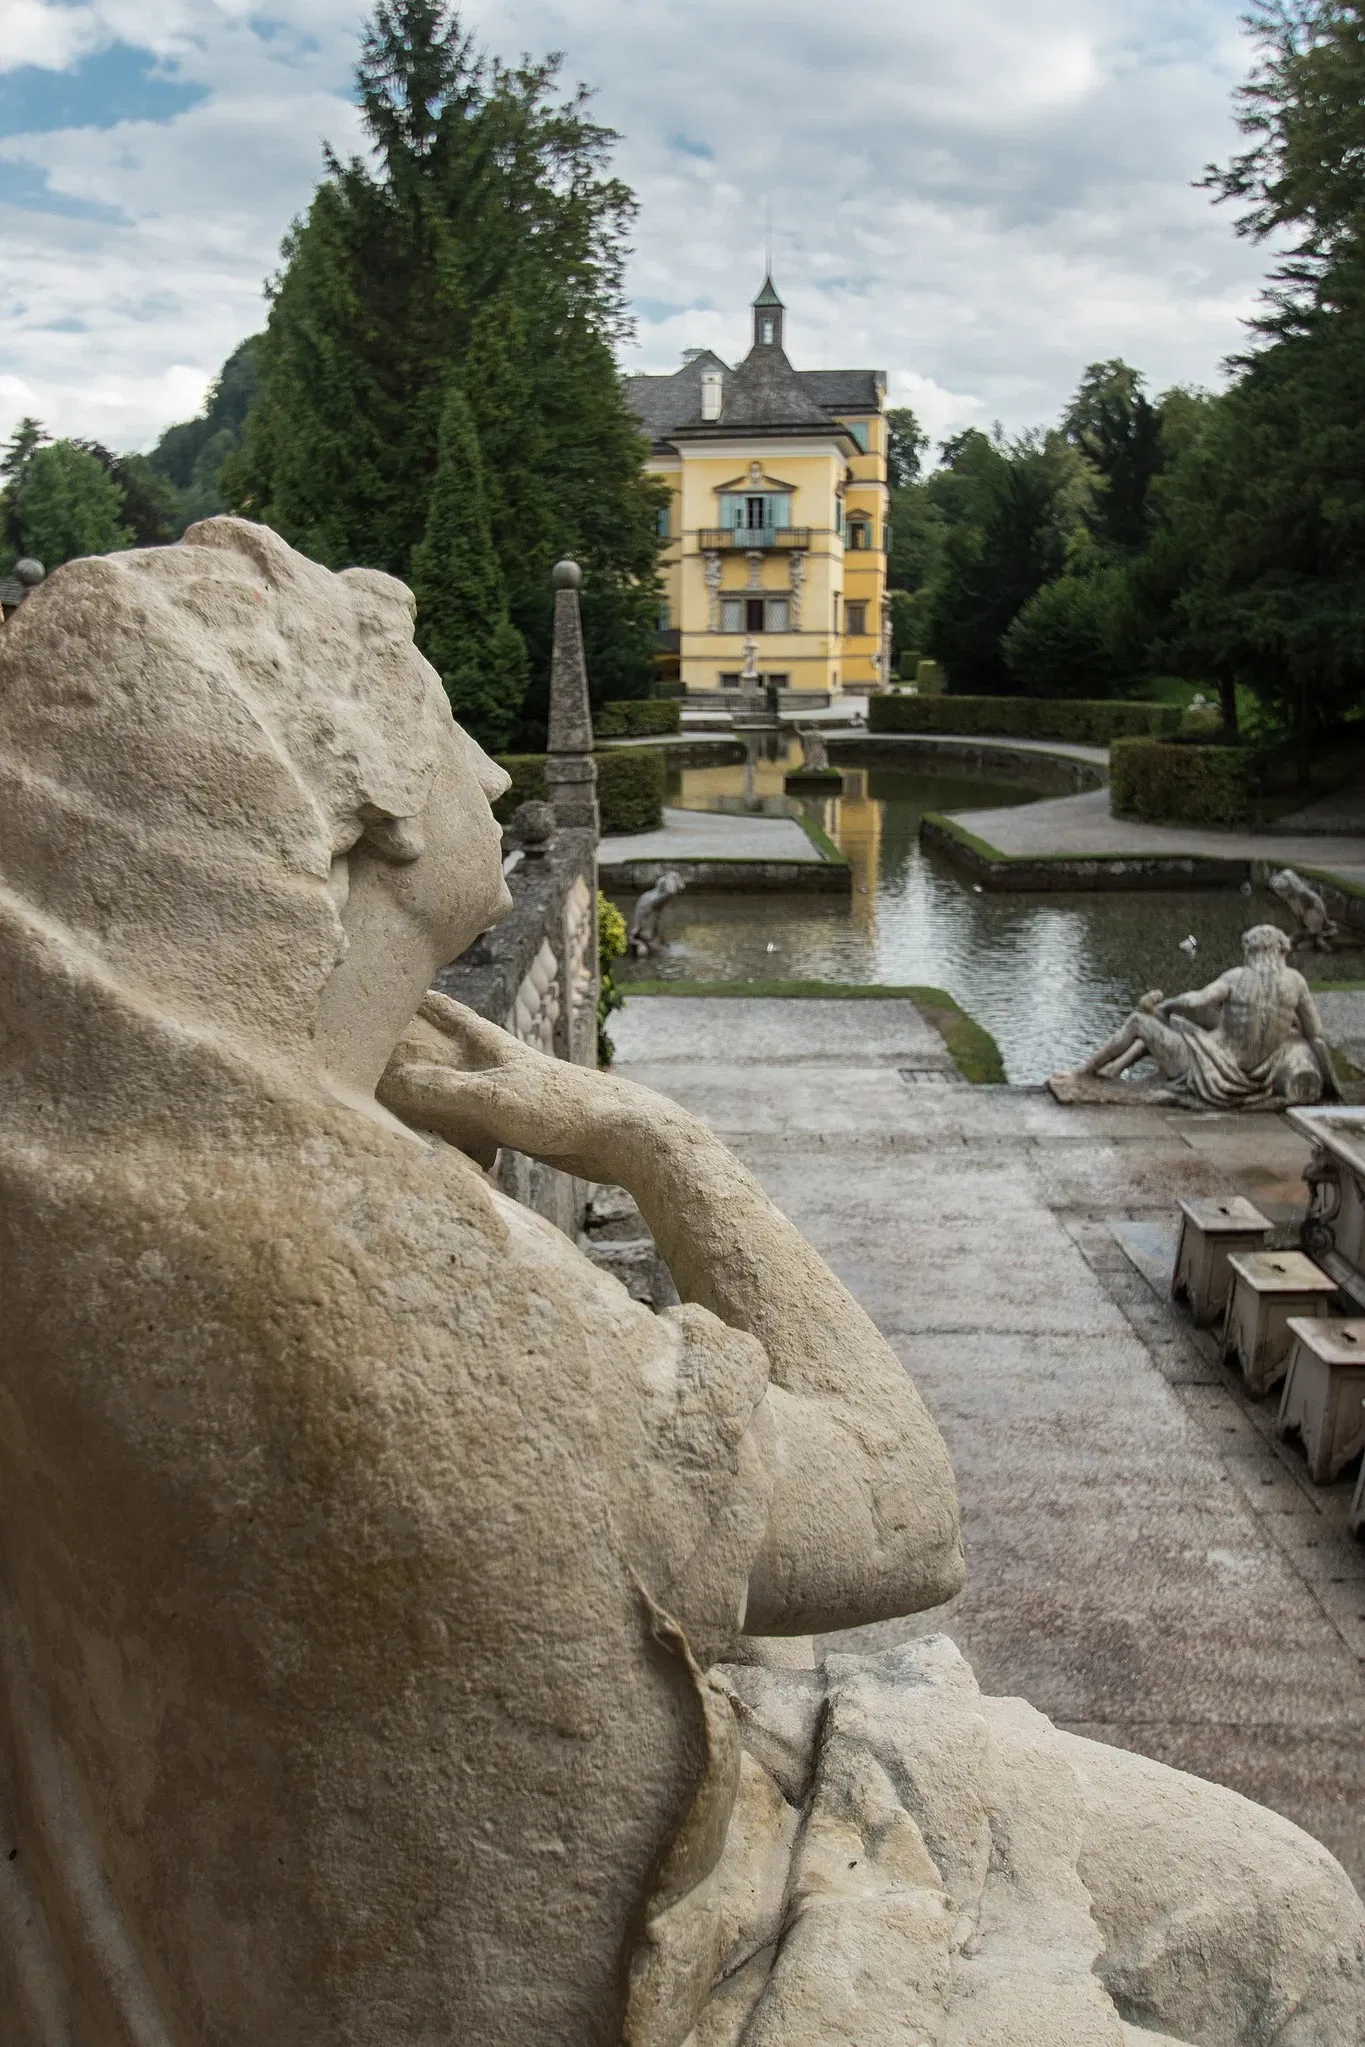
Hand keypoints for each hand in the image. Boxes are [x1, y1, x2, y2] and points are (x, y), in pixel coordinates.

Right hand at [378, 993, 630, 1178]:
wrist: (624, 1137)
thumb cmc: (563, 1109)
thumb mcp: (492, 1097)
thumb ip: (442, 1089)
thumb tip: (389, 1081)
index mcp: (493, 1046)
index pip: (449, 1012)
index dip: (420, 999)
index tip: (392, 982)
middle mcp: (500, 1065)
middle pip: (452, 1048)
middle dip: (422, 1045)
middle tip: (387, 1044)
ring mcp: (513, 1095)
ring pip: (462, 1089)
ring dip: (437, 1094)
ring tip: (405, 1100)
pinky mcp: (525, 1127)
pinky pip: (477, 1127)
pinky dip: (460, 1135)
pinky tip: (452, 1152)